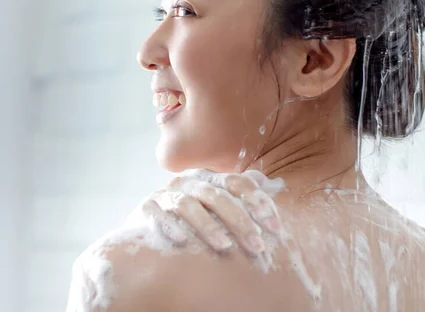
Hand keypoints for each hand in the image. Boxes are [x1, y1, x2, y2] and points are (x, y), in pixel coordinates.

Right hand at [141, 170, 280, 254]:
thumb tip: (273, 182)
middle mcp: (189, 181)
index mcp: (210, 178)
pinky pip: (160, 216)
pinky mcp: (148, 208)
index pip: (237, 183)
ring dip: (208, 226)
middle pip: (217, 196)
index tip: (276, 228)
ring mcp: (166, 194)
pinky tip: (185, 243)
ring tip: (225, 247)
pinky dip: (172, 228)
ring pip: (189, 206)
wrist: (151, 222)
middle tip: (257, 246)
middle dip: (239, 221)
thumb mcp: (218, 201)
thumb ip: (242, 192)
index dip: (258, 202)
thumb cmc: (193, 214)